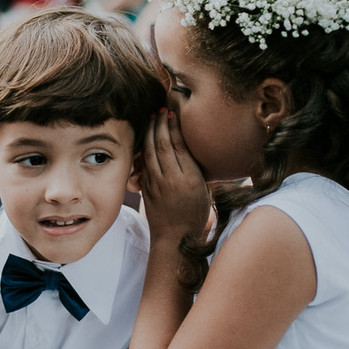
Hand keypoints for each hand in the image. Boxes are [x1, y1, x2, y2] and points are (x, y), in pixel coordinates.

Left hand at [142, 108, 210, 244]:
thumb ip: (195, 168)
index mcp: (191, 179)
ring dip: (150, 133)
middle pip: (163, 145)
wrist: (176, 238)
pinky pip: (144, 163)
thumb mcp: (204, 190)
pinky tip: (146, 138)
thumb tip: (186, 144)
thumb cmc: (195, 213)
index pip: (180, 146)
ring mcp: (158, 185)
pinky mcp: (148, 189)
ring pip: (151, 152)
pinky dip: (144, 148)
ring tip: (152, 119)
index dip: (175, 127)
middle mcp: (173, 180)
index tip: (172, 113)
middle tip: (160, 110)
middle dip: (160, 125)